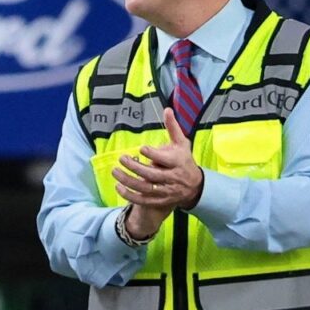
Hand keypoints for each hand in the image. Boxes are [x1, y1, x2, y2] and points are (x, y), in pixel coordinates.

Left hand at [111, 108, 204, 237]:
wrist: (194, 186)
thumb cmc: (184, 160)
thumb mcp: (182, 143)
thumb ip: (173, 128)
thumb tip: (166, 109)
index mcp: (178, 163)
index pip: (165, 160)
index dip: (153, 155)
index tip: (141, 149)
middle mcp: (172, 178)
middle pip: (152, 175)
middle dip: (135, 167)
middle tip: (121, 158)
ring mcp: (166, 191)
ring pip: (145, 188)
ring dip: (128, 181)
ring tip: (115, 171)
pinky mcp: (160, 201)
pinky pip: (143, 200)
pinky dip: (130, 195)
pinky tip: (118, 187)